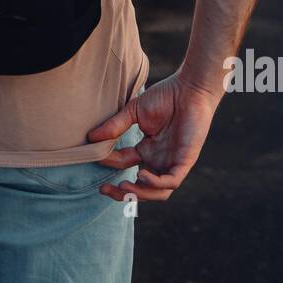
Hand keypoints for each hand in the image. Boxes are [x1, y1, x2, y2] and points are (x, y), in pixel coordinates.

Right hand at [87, 70, 221, 202]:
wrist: (190, 88)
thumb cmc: (166, 96)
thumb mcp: (134, 111)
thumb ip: (115, 126)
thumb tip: (91, 137)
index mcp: (147, 149)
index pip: (124, 163)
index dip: (109, 161)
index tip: (95, 154)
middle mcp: (159, 160)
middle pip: (140, 188)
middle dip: (122, 193)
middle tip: (103, 190)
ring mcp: (172, 162)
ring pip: (157, 192)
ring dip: (139, 194)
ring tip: (123, 188)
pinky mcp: (185, 161)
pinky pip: (171, 182)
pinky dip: (155, 183)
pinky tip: (141, 174)